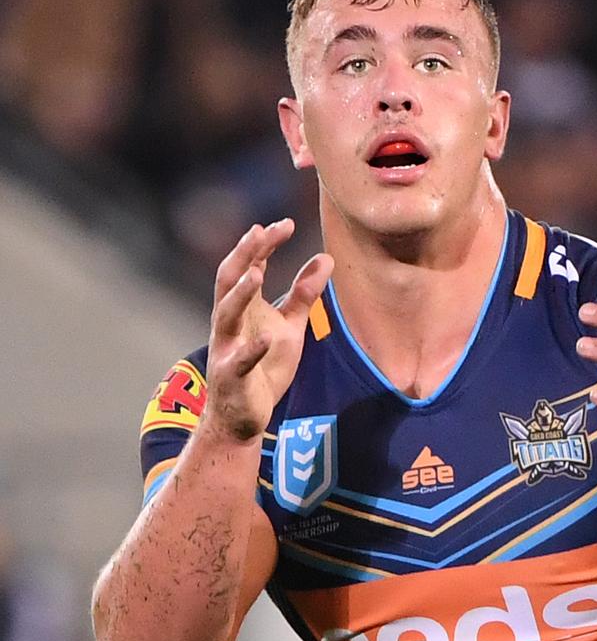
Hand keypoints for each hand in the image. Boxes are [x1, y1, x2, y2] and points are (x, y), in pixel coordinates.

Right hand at [203, 219, 333, 441]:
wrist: (243, 417)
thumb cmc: (263, 367)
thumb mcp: (289, 326)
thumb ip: (304, 294)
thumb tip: (326, 258)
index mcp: (243, 306)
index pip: (250, 265)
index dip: (264, 244)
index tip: (285, 224)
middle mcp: (229, 321)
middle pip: (228, 280)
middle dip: (243, 255)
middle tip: (260, 231)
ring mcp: (227, 348)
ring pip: (226, 315)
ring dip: (239, 293)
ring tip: (255, 271)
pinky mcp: (232, 377)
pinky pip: (240, 361)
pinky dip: (252, 348)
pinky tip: (266, 337)